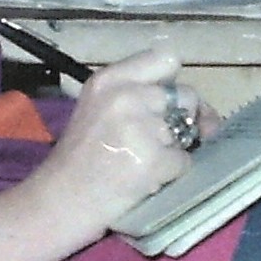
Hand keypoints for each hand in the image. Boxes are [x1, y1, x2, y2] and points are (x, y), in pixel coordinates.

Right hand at [27, 47, 203, 239]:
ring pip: (188, 131)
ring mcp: (140, 127)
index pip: (165, 59)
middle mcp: (126, 96)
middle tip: (157, 140)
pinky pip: (184, 162)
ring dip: (173, 149)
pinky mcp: (152, 159)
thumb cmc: (78, 159)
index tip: (167, 103)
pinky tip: (144, 179)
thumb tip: (202, 112)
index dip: (172, 83)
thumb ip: (139, 97)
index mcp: (109, 79)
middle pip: (185, 95)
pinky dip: (171, 174)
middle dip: (181, 119)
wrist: (58, 201)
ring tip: (141, 162)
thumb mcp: (98, 109)